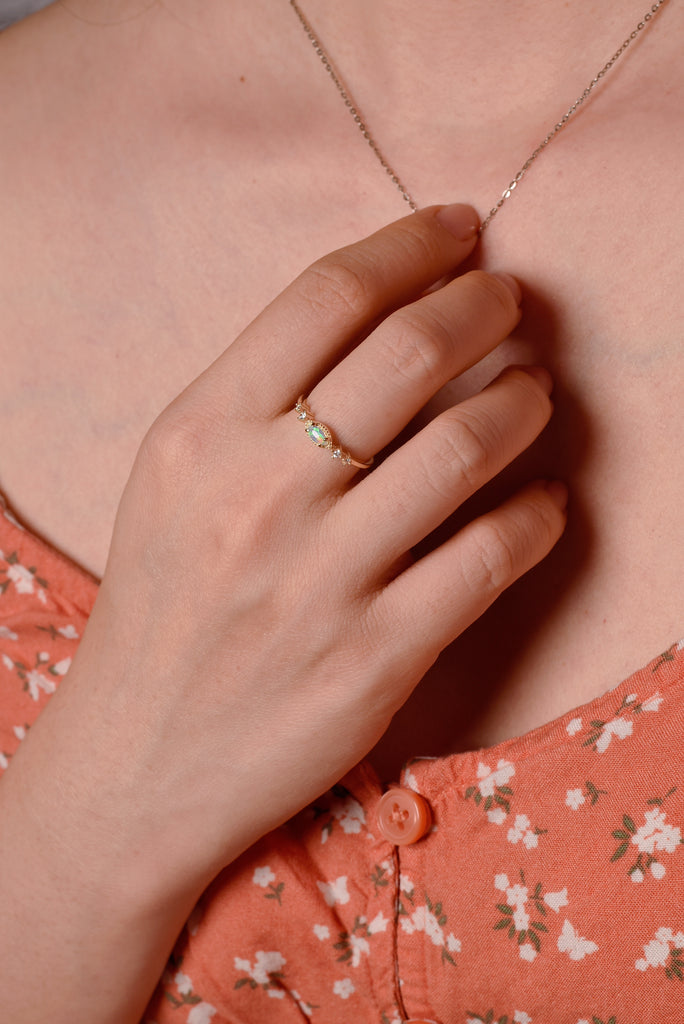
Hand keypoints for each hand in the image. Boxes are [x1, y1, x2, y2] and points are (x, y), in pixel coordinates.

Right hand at [0, 203, 565, 1021]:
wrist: (137, 761)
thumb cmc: (164, 607)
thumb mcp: (176, 481)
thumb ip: (261, 399)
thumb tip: (384, 320)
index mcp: (200, 433)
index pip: (326, 296)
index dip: (411, 245)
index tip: (461, 232)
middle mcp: (258, 496)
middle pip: (410, 352)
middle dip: (486, 305)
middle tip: (511, 303)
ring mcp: (321, 580)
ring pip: (467, 447)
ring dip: (526, 401)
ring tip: (535, 393)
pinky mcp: (374, 658)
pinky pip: (490, 558)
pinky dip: (540, 515)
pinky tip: (546, 502)